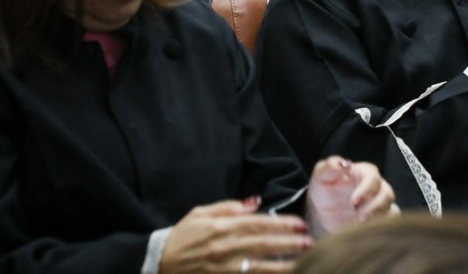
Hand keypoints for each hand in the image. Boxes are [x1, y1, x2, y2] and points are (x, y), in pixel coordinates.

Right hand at [160, 198, 311, 273]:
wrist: (158, 263)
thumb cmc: (182, 236)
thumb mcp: (201, 213)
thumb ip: (229, 206)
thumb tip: (255, 202)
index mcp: (222, 227)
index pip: (258, 224)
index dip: (281, 224)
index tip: (300, 224)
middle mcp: (225, 248)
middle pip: (263, 245)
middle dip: (289, 243)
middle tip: (309, 242)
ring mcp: (224, 268)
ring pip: (258, 268)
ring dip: (283, 265)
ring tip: (303, 262)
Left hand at [306, 156, 397, 236]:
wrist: (324, 212)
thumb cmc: (324, 189)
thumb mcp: (321, 176)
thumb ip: (329, 167)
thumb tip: (345, 163)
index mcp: (365, 172)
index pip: (373, 178)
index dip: (366, 190)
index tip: (353, 202)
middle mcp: (377, 187)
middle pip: (386, 195)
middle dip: (374, 207)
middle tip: (358, 217)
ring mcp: (381, 204)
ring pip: (391, 210)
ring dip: (378, 219)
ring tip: (361, 226)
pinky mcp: (381, 219)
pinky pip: (390, 223)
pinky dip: (382, 228)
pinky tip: (366, 232)